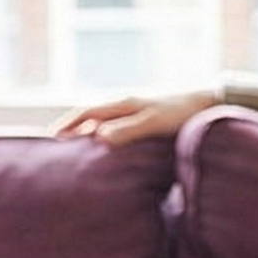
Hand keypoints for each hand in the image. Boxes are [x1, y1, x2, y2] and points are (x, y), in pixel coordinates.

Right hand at [50, 89, 217, 146]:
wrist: (209, 105)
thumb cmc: (182, 115)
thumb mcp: (154, 123)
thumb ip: (127, 130)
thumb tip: (97, 138)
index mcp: (123, 103)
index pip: (85, 113)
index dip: (66, 126)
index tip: (47, 141)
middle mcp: (125, 107)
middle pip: (90, 118)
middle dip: (70, 130)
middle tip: (51, 150)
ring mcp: (135, 114)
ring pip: (102, 124)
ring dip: (85, 136)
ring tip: (72, 154)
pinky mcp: (145, 124)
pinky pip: (115, 131)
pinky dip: (102, 141)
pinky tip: (103, 154)